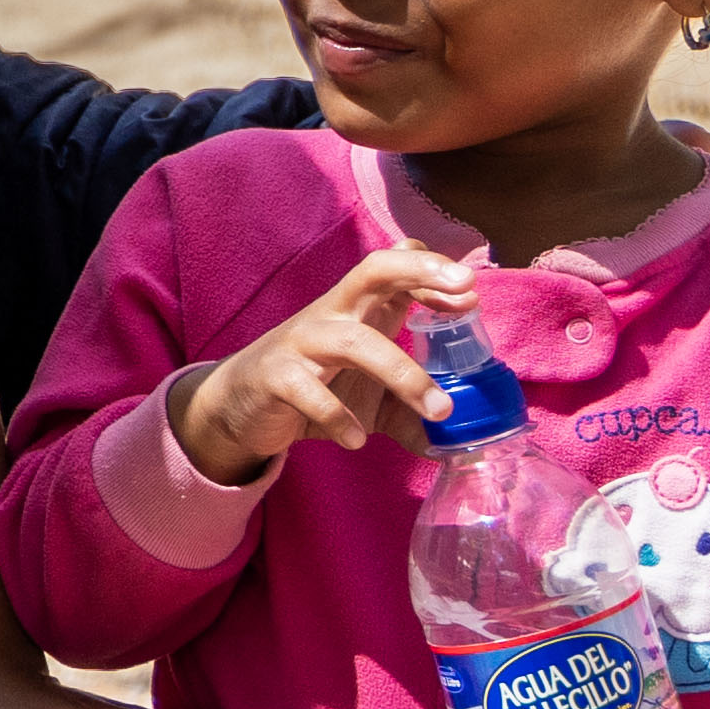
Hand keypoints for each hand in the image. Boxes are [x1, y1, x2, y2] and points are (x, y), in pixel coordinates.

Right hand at [171, 242, 476, 486]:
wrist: (239, 405)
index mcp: (359, 309)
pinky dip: (338, 416)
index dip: (433, 272)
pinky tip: (356, 439)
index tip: (470, 295)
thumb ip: (409, 411)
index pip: (396, 267)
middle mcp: (333, 313)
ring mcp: (302, 341)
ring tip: (438, 410)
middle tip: (465, 290)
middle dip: (419, 272)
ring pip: (355, 341)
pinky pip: (310, 392)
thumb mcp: (369, 397)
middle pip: (373, 270)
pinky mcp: (275, 375)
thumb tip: (456, 442)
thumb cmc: (313, 386)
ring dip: (402, 373)